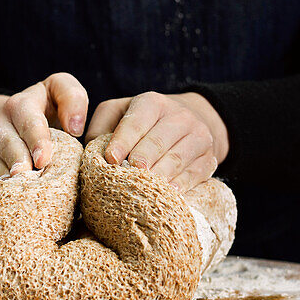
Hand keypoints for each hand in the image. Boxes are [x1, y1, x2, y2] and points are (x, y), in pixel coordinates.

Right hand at [0, 72, 88, 187]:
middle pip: (8, 145)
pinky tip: (16, 197)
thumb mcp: (59, 93)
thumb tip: (75, 128)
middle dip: (21, 163)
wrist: (9, 124)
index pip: (27, 120)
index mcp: (19, 104)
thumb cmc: (44, 111)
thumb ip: (73, 98)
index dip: (36, 140)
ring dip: (11, 180)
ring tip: (27, 192)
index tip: (43, 160)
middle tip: (33, 179)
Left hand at [86, 91, 228, 191]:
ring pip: (176, 160)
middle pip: (157, 142)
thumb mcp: (117, 113)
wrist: (190, 120)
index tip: (110, 159)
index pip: (136, 122)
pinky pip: (193, 175)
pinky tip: (164, 197)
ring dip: (157, 178)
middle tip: (125, 179)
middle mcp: (178, 116)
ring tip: (139, 193)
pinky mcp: (209, 158)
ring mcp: (198, 137)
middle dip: (139, 162)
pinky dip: (178, 187)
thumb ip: (100, 128)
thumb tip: (91, 154)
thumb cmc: (142, 122)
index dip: (122, 141)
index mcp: (151, 103)